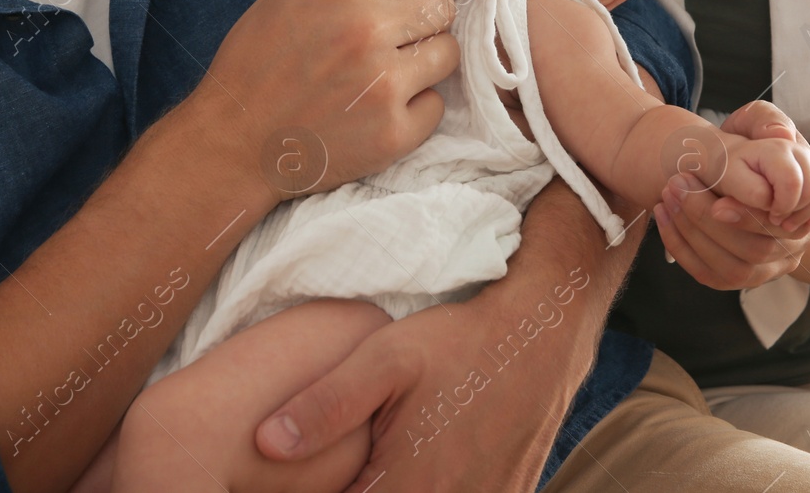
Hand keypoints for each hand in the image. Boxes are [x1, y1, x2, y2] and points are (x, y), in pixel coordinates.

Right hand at [190, 0, 482, 200]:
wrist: (233, 143)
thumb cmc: (256, 63)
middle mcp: (367, 27)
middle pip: (443, 7)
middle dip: (429, 17)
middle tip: (400, 34)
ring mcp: (384, 82)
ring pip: (448, 54)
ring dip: (427, 59)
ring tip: (387, 70)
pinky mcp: (394, 131)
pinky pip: (437, 105)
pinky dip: (416, 105)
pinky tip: (380, 106)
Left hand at [253, 294, 581, 492]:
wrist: (543, 333)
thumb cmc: (460, 342)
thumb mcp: (385, 358)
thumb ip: (324, 405)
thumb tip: (265, 442)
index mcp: (406, 485)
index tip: (308, 480)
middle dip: (362, 489)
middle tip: (354, 463)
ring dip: (394, 488)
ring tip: (386, 460)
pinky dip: (437, 487)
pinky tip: (423, 464)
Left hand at [652, 100, 809, 289]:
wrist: (738, 171)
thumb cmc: (748, 144)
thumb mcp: (756, 121)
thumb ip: (766, 120)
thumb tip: (781, 134)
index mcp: (808, 204)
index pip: (781, 221)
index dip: (746, 215)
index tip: (715, 201)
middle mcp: (797, 242)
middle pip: (755, 249)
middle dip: (708, 220)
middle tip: (676, 186)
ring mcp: (773, 266)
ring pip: (734, 270)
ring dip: (691, 234)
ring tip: (667, 196)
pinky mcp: (744, 277)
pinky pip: (712, 276)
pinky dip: (682, 248)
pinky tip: (663, 216)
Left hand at [715, 100, 809, 229]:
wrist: (733, 158)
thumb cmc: (729, 166)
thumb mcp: (727, 170)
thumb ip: (745, 183)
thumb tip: (772, 180)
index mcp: (777, 145)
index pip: (793, 182)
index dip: (782, 205)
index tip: (767, 213)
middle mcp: (800, 150)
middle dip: (794, 213)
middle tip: (774, 221)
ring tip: (786, 223)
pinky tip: (803, 222)